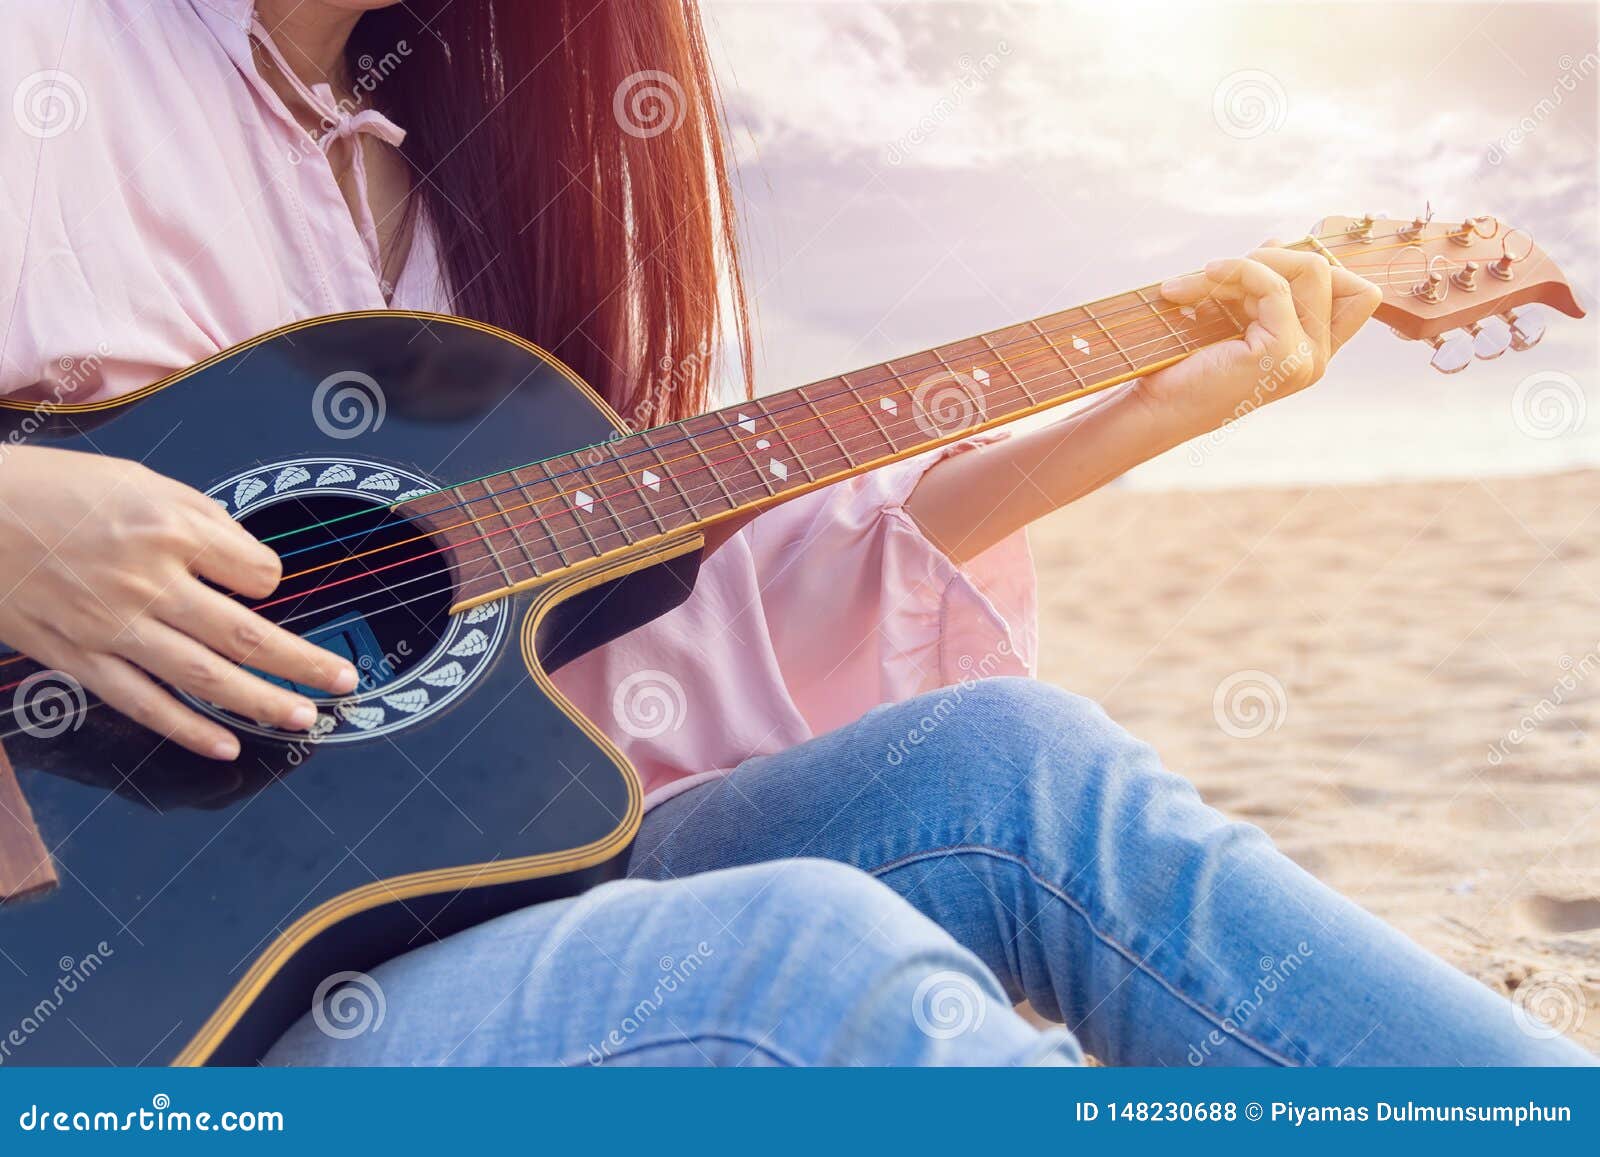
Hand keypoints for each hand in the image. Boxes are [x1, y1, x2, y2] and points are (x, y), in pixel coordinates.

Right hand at [0, 446, 356, 758]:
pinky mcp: (78, 658)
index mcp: (169, 529)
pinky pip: (142, 703)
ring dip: (262, 702)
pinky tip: (226, 743)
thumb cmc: (58, 491)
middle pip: (246, 634)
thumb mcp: (142, 483)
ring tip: (305, 718)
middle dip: (302, 662)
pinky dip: (187, 728)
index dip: (270, 581)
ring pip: (204, 676)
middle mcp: (147, 581)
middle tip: (344, 681)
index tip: (263, 585)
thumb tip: (254, 570)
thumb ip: (204, 525)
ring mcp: (112, 626)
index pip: (256, 572)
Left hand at [1143, 243, 1381, 435]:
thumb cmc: (1183, 363)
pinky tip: (1202, 276)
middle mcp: (1316, 358)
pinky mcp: (1284, 355)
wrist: (1155, 406)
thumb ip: (1263, 284)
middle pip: (1328, 271)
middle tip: (1220, 274)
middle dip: (1272, 256)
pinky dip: (1238, 269)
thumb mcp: (1234, 313)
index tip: (1257, 269)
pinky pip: (1275, 286)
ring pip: (1308, 270)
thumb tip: (1279, 241)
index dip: (1311, 266)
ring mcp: (1306, 358)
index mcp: (1311, 350)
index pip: (1357, 293)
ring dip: (1249, 262)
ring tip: (1202, 280)